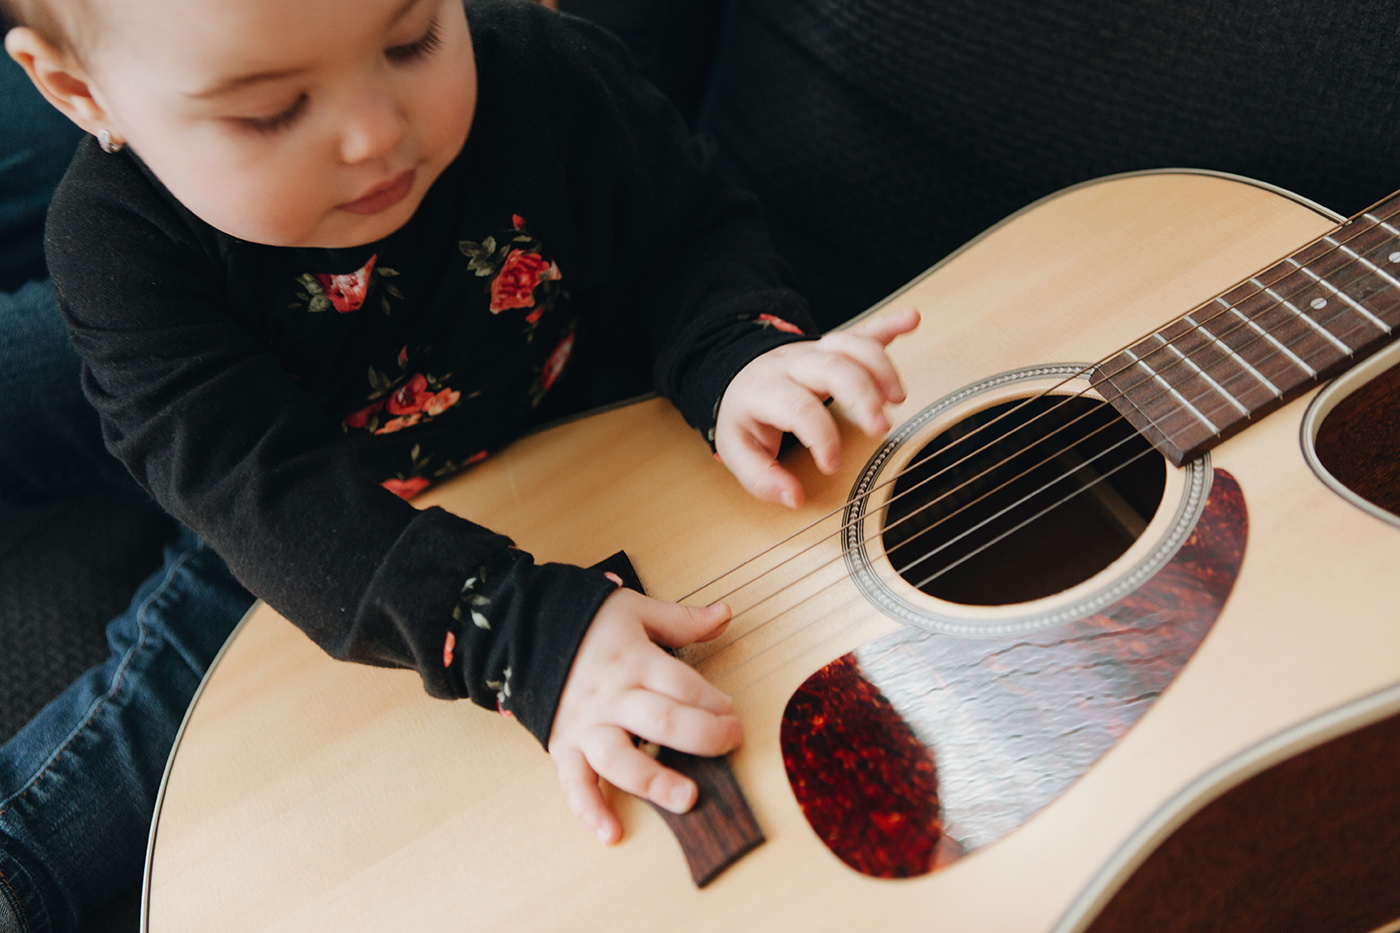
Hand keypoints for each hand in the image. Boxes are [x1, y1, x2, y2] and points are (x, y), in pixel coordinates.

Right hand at [548, 587, 740, 844]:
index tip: (730, 712)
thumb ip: (683, 619)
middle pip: (662, 720)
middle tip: (731, 743)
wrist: (524, 630)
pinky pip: (575, 783)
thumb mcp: (637, 610)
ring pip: (621, 758)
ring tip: (687, 798)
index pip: (682, 684)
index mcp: (634, 661)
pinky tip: (611, 833)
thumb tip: (726, 613)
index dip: (713, 700)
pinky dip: (590, 810)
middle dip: (703, 736)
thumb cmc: (587, 623)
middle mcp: (612, 696)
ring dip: (655, 780)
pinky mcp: (565, 747)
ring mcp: (588, 725)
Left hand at [715, 307, 919, 507]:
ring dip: (880, 367)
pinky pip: (862, 330)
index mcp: (764, 391)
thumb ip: (761, 478)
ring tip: (898, 399)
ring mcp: (813, 351)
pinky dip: (888, 325)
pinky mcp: (832, 346)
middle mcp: (791, 365)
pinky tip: (911, 321)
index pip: (798, 407)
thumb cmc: (744, 417)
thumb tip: (794, 498)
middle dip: (862, 396)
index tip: (832, 464)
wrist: (737, 375)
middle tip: (881, 429)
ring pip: (850, 345)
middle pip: (832, 368)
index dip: (820, 436)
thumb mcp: (737, 451)